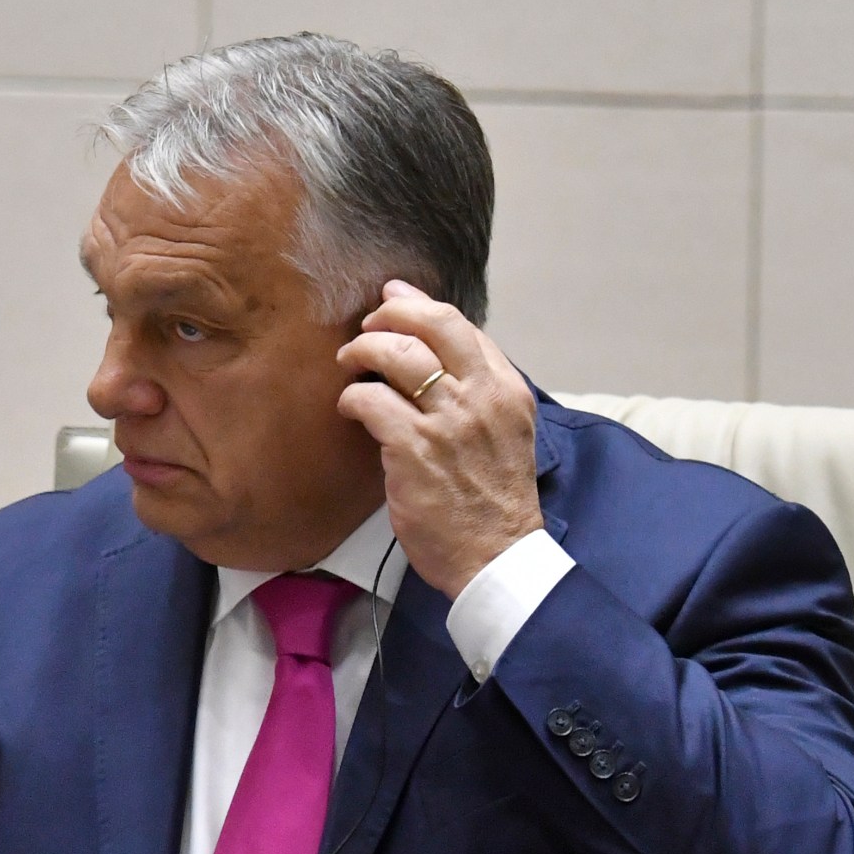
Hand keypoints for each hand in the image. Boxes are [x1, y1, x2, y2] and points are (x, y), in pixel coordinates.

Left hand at [335, 279, 543, 596]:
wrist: (494, 557)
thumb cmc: (491, 501)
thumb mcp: (503, 434)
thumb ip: (476, 393)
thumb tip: (433, 352)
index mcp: (507, 390)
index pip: (462, 326)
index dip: (419, 305)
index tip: (393, 297)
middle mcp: (482, 397)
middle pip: (433, 325)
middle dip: (390, 314)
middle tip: (365, 327)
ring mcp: (448, 421)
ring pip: (398, 354)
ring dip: (362, 350)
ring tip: (347, 363)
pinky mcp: (414, 449)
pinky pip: (371, 400)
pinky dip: (352, 396)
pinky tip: (348, 408)